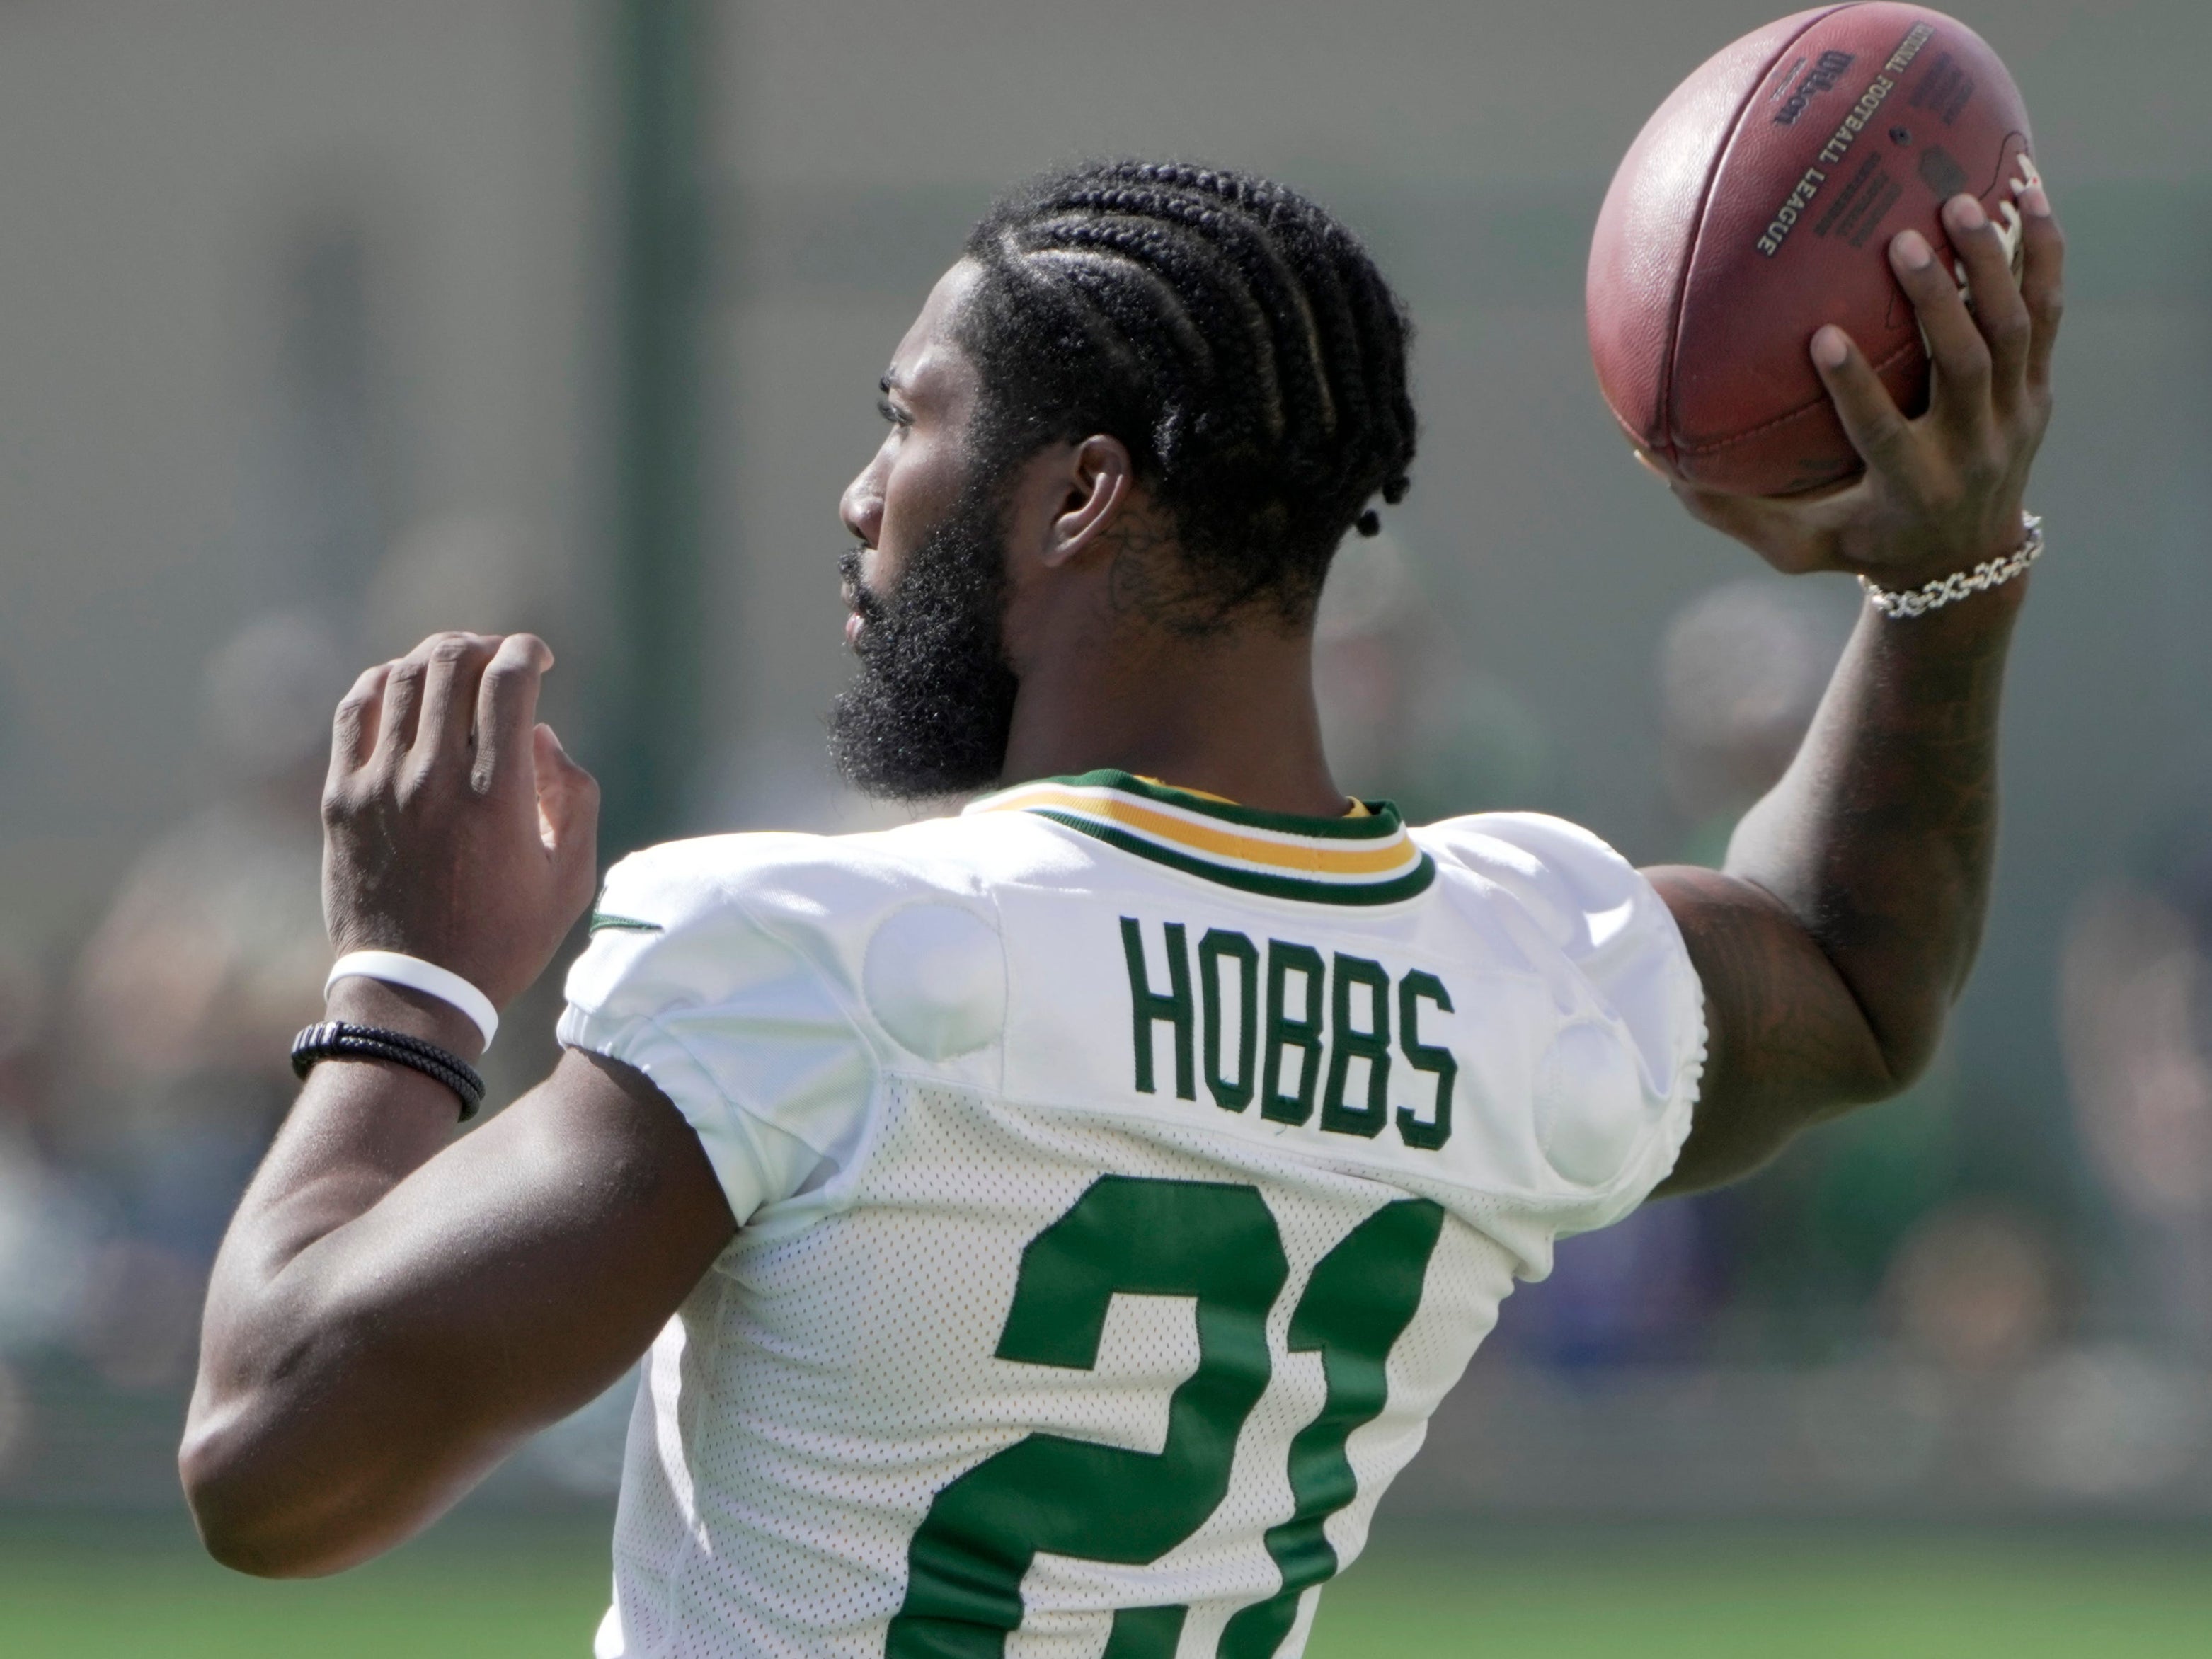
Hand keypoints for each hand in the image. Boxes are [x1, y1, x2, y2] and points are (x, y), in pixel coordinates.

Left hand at [322, 632, 598, 1014]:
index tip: (537, 658)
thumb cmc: (504, 938)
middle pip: (450, 662)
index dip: (526, 651)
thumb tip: (540, 735)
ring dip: (435, 659)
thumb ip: (573, 796)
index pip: (506, 680)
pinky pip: (355, 711)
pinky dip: (383, 684)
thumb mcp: (570, 878)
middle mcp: (434, 779)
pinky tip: (404, 689)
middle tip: (498, 659)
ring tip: (455, 669)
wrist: (413, 990)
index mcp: (496, 796)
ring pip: (402, 678)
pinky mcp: (341, 798)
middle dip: (482, 646)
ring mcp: (379, 785)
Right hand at [1670, 185, 2063, 585]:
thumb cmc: (1859, 545)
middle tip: (1905, 240)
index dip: (1858, 387)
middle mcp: (1971, 451)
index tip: (1823, 335)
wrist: (1965, 564)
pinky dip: (2044, 252)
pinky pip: (2049, 312)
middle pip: (1966, 367)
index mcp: (1911, 488)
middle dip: (1940, 303)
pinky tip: (2032, 188)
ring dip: (1992, 264)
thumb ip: (1726, 509)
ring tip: (1959, 200)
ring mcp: (2015, 418)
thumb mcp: (1793, 544)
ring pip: (2013, 331)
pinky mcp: (2038, 390)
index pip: (1885, 433)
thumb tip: (1645, 458)